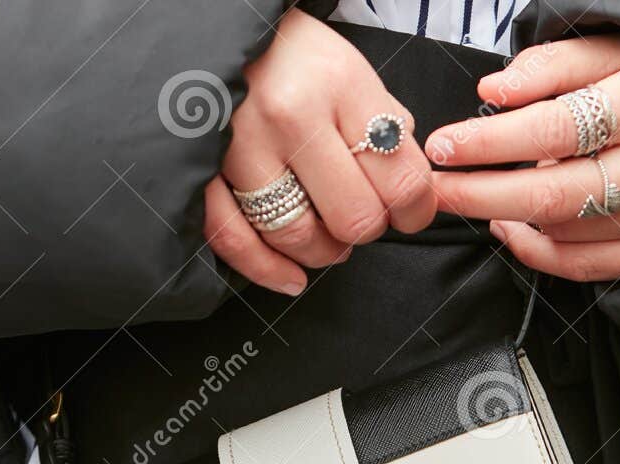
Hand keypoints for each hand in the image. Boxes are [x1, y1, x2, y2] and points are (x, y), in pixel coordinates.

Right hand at [204, 8, 436, 295]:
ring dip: (324, 252)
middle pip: (354, 216)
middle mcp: (292, 116)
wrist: (214, 30)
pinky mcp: (203, 171)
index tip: (412, 214)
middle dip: (368, 229)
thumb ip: (385, 124)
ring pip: (300, 236)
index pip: (402, 177)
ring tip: (329, 240)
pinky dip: (269, 270)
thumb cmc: (289, 53)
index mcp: (340, 85)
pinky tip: (292, 278)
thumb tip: (410, 188)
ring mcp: (242, 147)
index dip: (416, 210)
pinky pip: (237, 241)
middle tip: (364, 218)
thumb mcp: (350, 68)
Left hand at [425, 36, 619, 282]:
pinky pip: (589, 265)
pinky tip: (512, 229)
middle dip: (480, 193)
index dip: (490, 141)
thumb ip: (557, 66)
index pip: (555, 127)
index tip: (443, 145)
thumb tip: (494, 91)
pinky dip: (539, 254)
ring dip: (508, 218)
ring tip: (477, 195)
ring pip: (567, 231)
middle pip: (553, 192)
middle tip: (437, 187)